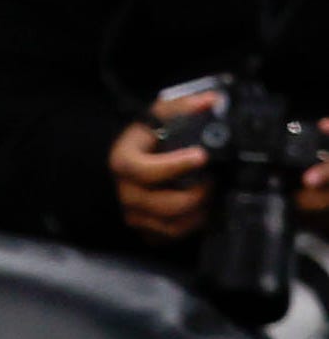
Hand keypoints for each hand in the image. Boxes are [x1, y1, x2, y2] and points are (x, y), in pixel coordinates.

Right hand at [111, 114, 211, 242]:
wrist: (139, 158)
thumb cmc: (150, 137)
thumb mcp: (162, 114)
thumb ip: (184, 106)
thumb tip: (211, 101)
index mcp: (123, 161)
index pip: (141, 170)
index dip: (172, 166)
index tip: (201, 156)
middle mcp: (125, 191)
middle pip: (159, 204)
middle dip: (194, 196)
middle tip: (214, 181)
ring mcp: (134, 213)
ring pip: (168, 225)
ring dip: (196, 213)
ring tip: (212, 196)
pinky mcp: (145, 229)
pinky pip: (170, 236)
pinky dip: (190, 227)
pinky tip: (202, 210)